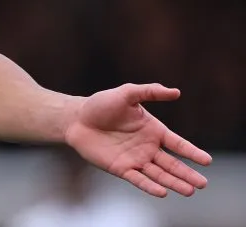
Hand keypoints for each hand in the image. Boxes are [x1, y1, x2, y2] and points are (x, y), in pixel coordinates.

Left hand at [65, 83, 211, 196]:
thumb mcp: (126, 94)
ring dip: (174, 182)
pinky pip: (138, 179)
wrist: (76, 119)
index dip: (192, 152)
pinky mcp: (121, 168)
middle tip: (202, 184)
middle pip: (172, 163)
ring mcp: (135, 159)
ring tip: (189, 191)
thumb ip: (149, 91)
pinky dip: (150, 186)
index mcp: (153, 130)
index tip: (207, 161)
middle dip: (187, 174)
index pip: (178, 144)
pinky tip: (162, 192)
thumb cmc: (101, 104)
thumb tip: (176, 91)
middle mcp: (147, 147)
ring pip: (159, 174)